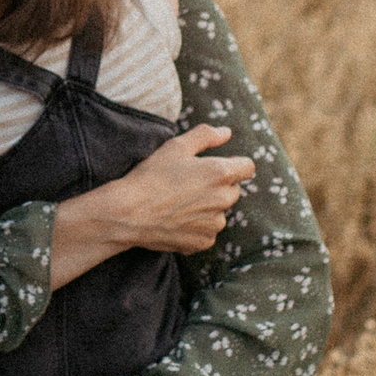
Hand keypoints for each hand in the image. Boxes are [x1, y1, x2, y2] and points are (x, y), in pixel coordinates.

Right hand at [48, 124, 253, 289]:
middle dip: (218, 186)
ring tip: (179, 203)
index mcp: (220, 173)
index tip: (217, 166)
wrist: (128, 213)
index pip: (247, 167)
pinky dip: (197, 227)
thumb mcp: (176, 147)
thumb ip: (206, 135)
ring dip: (208, 208)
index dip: (234, 164)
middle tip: (190, 184)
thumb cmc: (151, 176)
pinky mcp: (203, 242)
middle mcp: (223, 200)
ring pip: (220, 212)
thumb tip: (226, 132)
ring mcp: (214, 224)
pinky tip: (176, 220)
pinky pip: (208, 232)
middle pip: (233, 190)